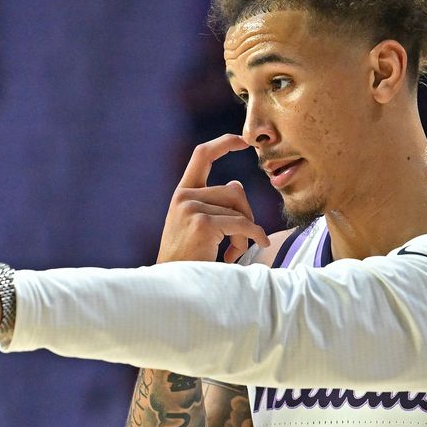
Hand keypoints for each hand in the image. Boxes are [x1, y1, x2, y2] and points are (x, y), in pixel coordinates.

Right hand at [158, 134, 268, 264]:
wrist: (172, 285)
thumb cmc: (190, 260)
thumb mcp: (197, 225)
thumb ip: (214, 204)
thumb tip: (236, 186)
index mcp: (182, 193)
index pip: (202, 155)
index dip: (224, 143)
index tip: (244, 141)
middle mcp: (184, 196)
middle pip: (234, 190)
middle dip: (246, 215)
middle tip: (241, 240)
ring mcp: (191, 208)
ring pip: (240, 208)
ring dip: (246, 231)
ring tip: (235, 251)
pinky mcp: (202, 223)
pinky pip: (242, 224)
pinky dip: (254, 236)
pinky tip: (252, 247)